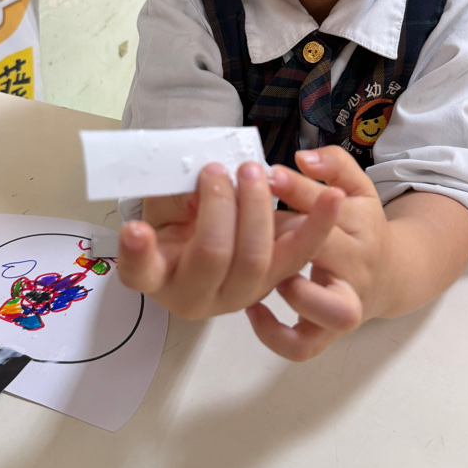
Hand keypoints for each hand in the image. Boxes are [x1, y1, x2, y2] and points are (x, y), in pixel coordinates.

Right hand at [117, 160, 343, 318]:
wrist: (206, 247)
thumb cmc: (177, 222)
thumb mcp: (163, 208)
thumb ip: (174, 196)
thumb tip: (198, 178)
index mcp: (159, 278)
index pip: (141, 271)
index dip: (137, 253)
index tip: (134, 229)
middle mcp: (197, 297)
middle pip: (213, 255)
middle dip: (220, 206)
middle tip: (217, 170)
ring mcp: (241, 295)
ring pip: (258, 259)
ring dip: (260, 208)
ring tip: (254, 171)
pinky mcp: (276, 281)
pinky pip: (298, 256)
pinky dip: (316, 225)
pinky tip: (333, 195)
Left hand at [247, 146, 388, 360]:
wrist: (392, 276)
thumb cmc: (362, 227)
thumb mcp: (357, 187)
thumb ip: (334, 164)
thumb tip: (303, 158)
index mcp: (360, 226)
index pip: (329, 205)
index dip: (297, 188)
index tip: (270, 174)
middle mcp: (356, 266)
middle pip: (325, 250)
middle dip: (288, 233)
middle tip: (253, 222)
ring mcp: (344, 303)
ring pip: (330, 310)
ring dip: (300, 293)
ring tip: (271, 275)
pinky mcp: (328, 332)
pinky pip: (304, 346)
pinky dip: (277, 335)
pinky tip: (252, 309)